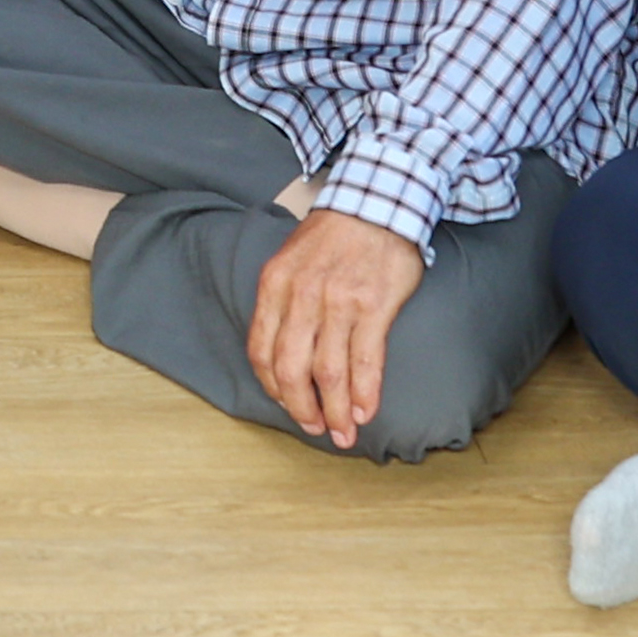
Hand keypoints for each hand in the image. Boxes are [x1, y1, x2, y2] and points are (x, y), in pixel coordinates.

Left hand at [250, 208, 427, 445]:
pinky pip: (366, 361)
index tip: (286, 405)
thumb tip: (281, 352)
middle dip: (301, 408)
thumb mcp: (290, 259)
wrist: (376, 203)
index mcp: (274, 284)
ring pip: (328, 372)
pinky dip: (364, 393)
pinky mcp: (373, 306)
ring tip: (343, 433)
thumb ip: (282, 301)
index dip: (272, 387)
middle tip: (314, 428)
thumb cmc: (333, 236)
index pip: (261, 350)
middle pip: (291, 369)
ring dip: (334, 411)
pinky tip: (364, 411)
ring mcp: (338, 302)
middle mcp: (301, 295)